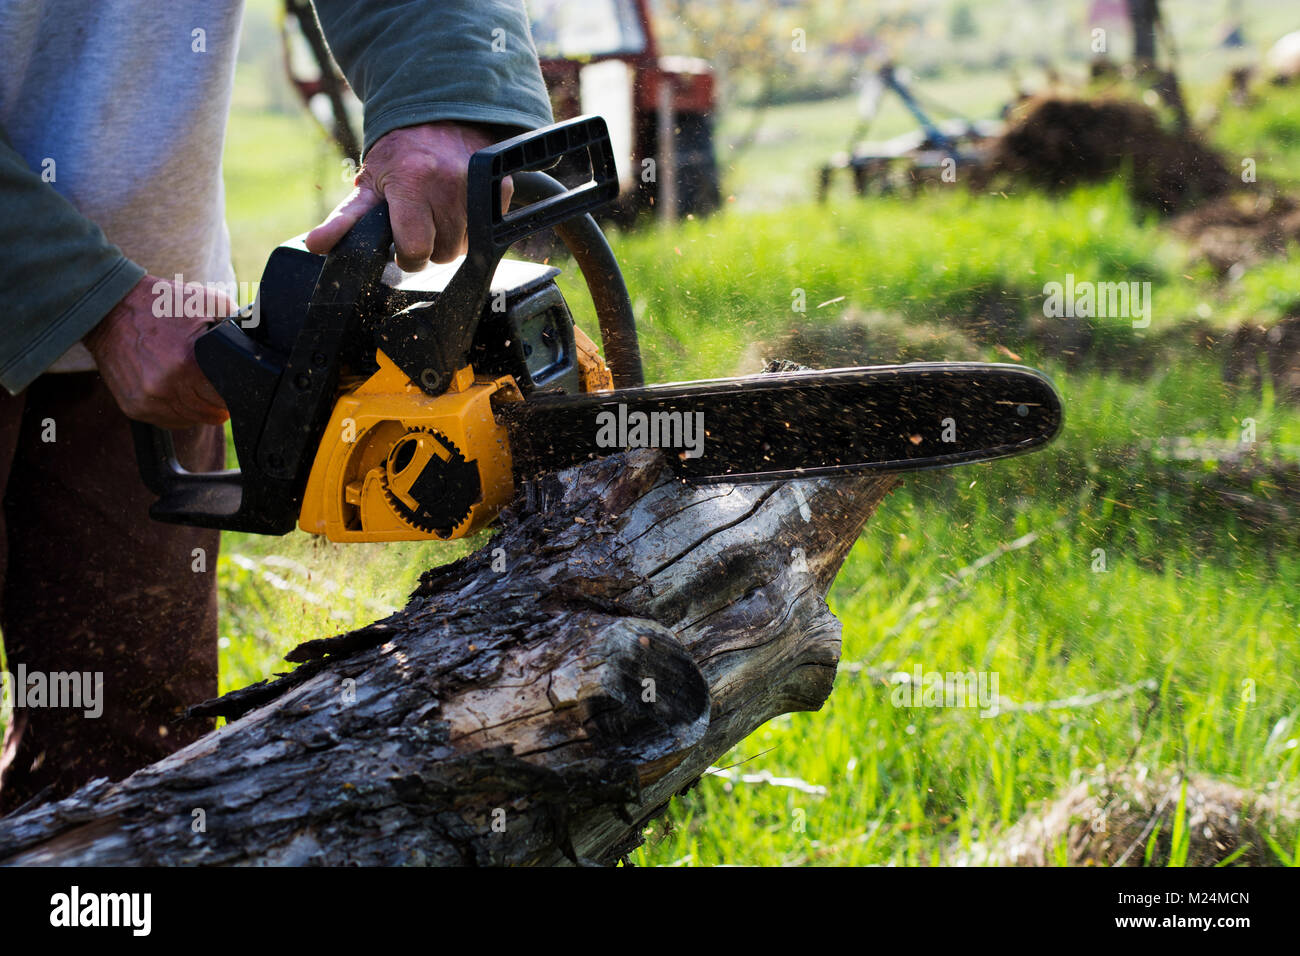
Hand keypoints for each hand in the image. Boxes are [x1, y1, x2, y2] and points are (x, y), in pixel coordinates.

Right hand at [84, 275, 231, 428]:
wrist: (109, 308)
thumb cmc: (160, 304)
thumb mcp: (207, 301)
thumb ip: (237, 322)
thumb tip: (257, 340)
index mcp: (187, 362)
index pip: (225, 397)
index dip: (235, 393)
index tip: (236, 386)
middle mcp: (165, 386)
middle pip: (209, 412)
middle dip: (218, 401)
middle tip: (218, 387)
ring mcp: (147, 399)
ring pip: (190, 420)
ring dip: (200, 408)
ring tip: (198, 387)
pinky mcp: (133, 407)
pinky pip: (168, 421)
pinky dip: (178, 411)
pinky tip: (178, 392)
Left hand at [305, 120, 512, 270]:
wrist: (440, 115)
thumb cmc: (401, 155)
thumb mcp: (369, 184)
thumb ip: (343, 220)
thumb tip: (315, 245)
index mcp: (412, 184)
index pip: (415, 250)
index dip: (407, 255)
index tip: (402, 245)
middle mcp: (448, 185)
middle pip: (443, 253)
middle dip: (430, 247)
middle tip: (420, 224)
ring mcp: (477, 187)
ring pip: (465, 246)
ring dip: (451, 239)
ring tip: (438, 214)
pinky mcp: (500, 187)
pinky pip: (487, 229)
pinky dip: (473, 225)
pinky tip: (459, 206)